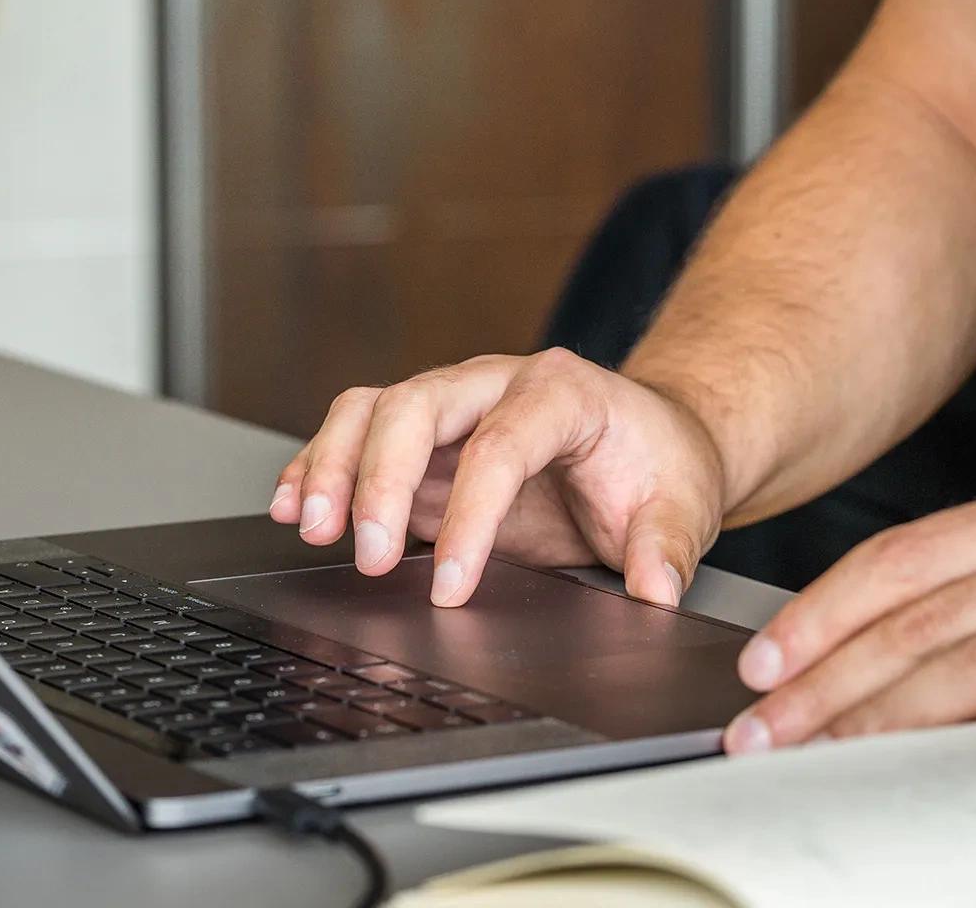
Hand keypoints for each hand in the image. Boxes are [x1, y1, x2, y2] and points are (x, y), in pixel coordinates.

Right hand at [270, 348, 730, 606]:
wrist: (648, 437)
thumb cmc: (656, 464)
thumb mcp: (683, 506)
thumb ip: (666, 548)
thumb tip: (655, 590)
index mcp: (561, 392)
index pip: (501, 446)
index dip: (471, 517)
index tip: (453, 586)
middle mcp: (494, 385)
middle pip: (415, 409)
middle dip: (380, 480)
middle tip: (370, 555)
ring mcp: (450, 408)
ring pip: (372, 410)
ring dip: (332, 465)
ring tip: (310, 525)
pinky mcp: (421, 440)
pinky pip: (356, 434)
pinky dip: (317, 466)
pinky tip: (292, 506)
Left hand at [723, 482, 975, 752]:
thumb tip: (869, 636)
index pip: (900, 559)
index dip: (819, 612)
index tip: (765, 658)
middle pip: (914, 624)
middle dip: (822, 681)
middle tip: (764, 725)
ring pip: (959, 677)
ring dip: (871, 724)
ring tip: (815, 755)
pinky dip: (960, 752)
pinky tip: (911, 771)